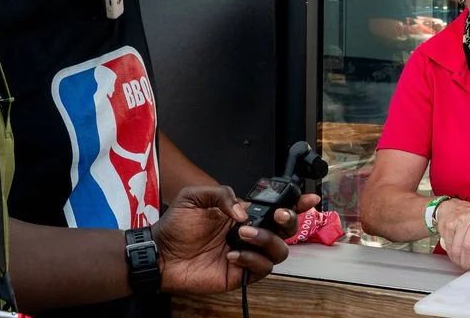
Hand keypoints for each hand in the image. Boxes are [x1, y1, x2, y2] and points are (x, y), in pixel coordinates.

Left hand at [153, 185, 319, 293]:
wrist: (160, 253)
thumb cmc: (176, 225)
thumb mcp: (196, 196)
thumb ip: (224, 195)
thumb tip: (245, 212)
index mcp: (243, 214)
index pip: (276, 208)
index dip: (297, 204)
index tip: (309, 199)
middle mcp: (250, 233)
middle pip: (286, 229)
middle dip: (289, 220)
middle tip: (278, 214)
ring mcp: (247, 254)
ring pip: (279, 251)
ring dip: (267, 240)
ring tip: (243, 234)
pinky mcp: (240, 274)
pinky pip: (261, 269)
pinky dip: (251, 259)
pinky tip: (232, 253)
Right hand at [435, 198, 469, 270]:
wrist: (454, 207)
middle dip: (468, 262)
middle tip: (469, 266)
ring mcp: (461, 220)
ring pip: (458, 249)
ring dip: (459, 260)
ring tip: (462, 261)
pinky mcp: (448, 225)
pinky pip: (449, 246)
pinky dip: (452, 254)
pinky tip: (455, 252)